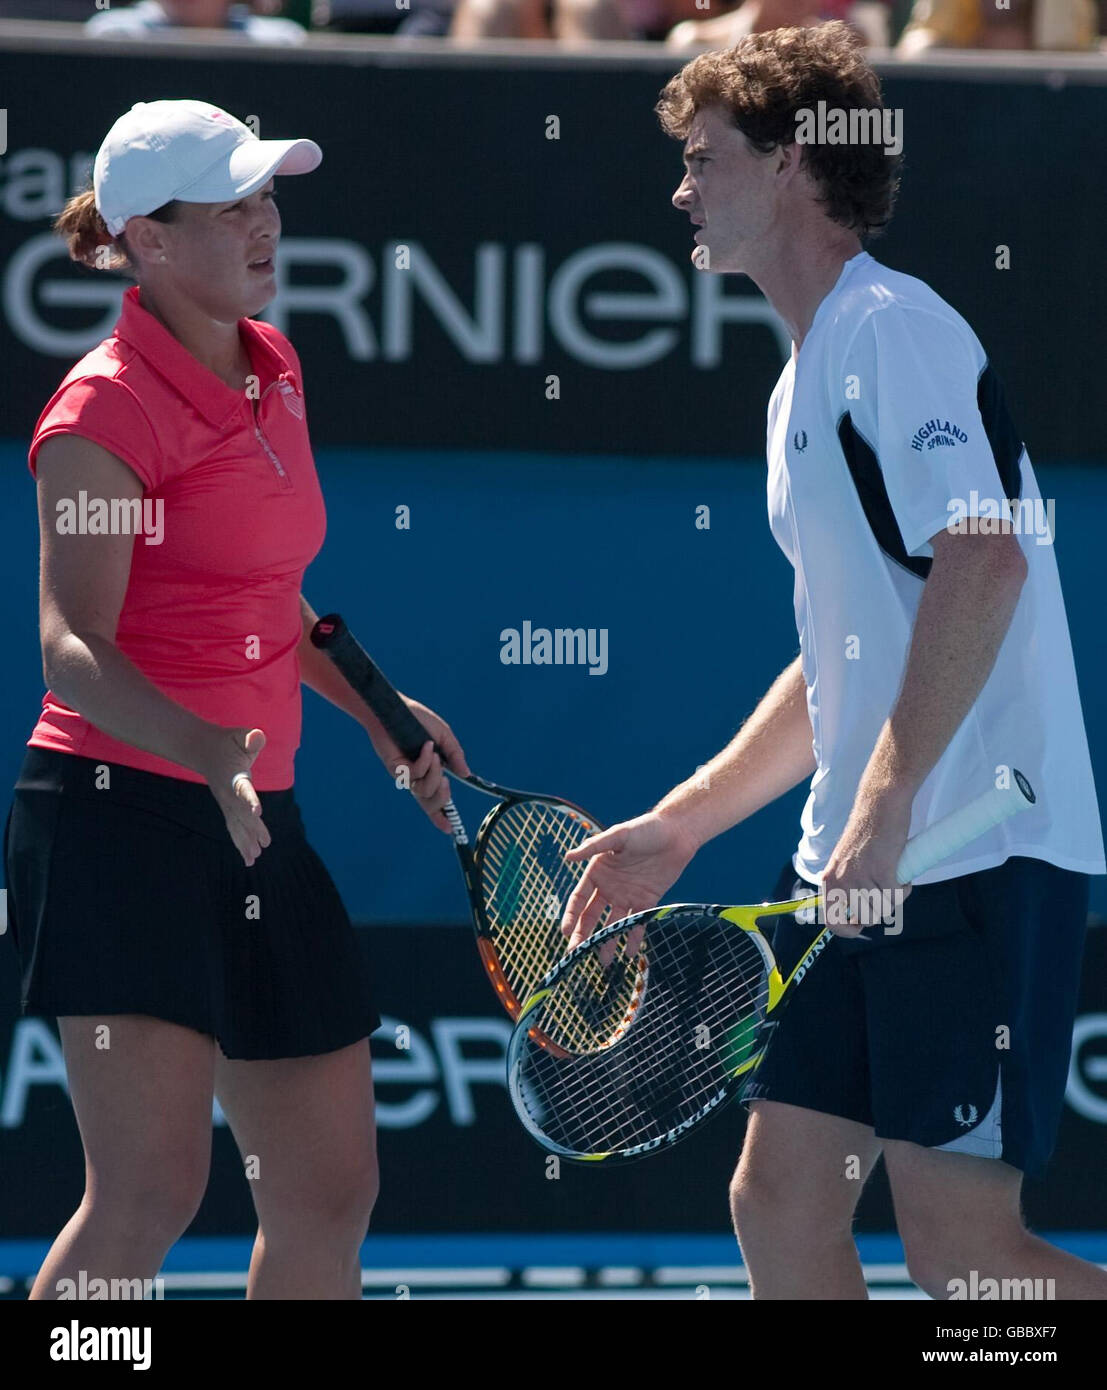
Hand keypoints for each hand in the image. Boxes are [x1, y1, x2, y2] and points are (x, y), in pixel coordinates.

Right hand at [196, 725, 271, 866]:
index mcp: (233, 776)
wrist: (202, 749)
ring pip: (235, 825)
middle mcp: (227, 793)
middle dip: (252, 830)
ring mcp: (225, 802)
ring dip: (245, 842)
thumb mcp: (240, 736)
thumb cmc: (227, 741)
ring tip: (253, 860)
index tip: (257, 814)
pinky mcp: (226, 807)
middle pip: (240, 814)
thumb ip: (250, 738)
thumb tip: (258, 735)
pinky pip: (233, 827)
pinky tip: (249, 857)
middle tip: (265, 845)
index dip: (249, 801)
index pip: (242, 790)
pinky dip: (241, 841)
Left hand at [367, 699, 470, 833]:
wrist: (395, 708)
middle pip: (429, 803)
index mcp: (428, 772)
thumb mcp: (444, 737)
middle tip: (447, 784)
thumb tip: (466, 775)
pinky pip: (415, 774)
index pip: (433, 799)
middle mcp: (415, 777)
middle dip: (442, 799)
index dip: (441, 816)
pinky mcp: (395, 768)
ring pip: (423, 791)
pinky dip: (425, 762)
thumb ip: (455, 756)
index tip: (449, 828)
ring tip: (434, 755)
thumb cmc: (417, 719)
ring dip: (434, 776)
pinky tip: (426, 746)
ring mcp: (405, 774)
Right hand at [560, 810, 697, 949]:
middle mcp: (609, 887)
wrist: (677, 833)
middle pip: (592, 916)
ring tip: (604, 962)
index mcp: (597, 872)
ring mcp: (627, 895)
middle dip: (584, 935)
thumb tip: (568, 856)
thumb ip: (594, 847)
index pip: (579, 899)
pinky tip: (629, 953)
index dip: (572, 916)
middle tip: (576, 954)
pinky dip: (633, 938)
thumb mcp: (619, 835)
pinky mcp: (647, 900)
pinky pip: (638, 923)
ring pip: (613, 924)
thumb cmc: (645, 829)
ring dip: (607, 942)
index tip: (566, 932)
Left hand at [821, 787, 912, 938]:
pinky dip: (904, 888)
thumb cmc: (868, 833)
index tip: (860, 925)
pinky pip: (897, 896)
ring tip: (894, 875)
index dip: (847, 929)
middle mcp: (840, 880)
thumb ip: (848, 886)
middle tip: (887, 888)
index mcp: (829, 879)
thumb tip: (859, 916)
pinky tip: (902, 872)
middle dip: (881, 908)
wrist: (880, 805)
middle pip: (866, 917)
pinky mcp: (881, 870)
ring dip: (895, 896)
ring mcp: (860, 876)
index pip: (831, 920)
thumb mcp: (847, 863)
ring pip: (884, 908)